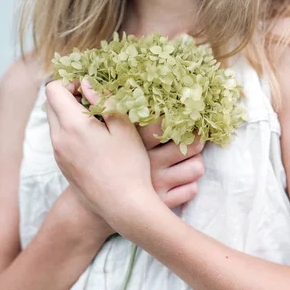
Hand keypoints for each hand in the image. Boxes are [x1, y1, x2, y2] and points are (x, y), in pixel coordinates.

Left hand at [45, 78, 157, 234]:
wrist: (124, 207)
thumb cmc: (129, 164)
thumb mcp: (123, 126)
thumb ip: (104, 100)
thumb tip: (86, 82)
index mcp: (71, 126)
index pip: (53, 90)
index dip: (70, 82)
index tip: (91, 88)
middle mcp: (58, 140)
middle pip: (51, 104)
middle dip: (70, 96)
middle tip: (96, 101)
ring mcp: (58, 155)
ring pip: (55, 122)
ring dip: (71, 113)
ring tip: (99, 120)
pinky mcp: (63, 166)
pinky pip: (60, 138)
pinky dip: (72, 130)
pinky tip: (96, 139)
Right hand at [78, 81, 205, 209]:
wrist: (93, 210)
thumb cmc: (101, 164)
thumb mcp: (104, 136)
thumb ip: (106, 108)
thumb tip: (94, 80)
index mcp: (138, 142)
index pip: (170, 122)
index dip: (183, 116)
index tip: (188, 111)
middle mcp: (152, 162)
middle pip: (193, 144)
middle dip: (197, 139)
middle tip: (195, 134)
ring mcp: (159, 184)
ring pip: (196, 166)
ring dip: (195, 162)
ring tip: (189, 156)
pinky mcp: (164, 202)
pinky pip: (191, 189)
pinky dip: (190, 183)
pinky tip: (182, 177)